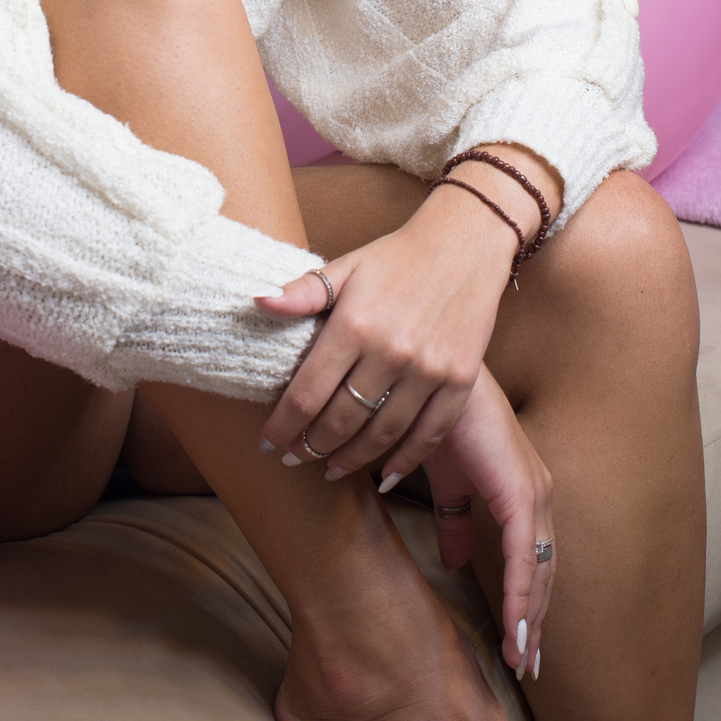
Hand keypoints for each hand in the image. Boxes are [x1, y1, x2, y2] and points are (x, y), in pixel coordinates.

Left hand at [256, 186, 517, 476]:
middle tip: (292, 458)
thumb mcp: (346, 267)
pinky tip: (384, 474)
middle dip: (310, 446)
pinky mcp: (460, 380)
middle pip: (341, 420)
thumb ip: (303, 293)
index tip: (267, 444)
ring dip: (351, 459)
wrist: (464, 246)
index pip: (308, 392)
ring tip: (329, 467)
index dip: (283, 425)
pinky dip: (405, 459)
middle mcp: (391, 351)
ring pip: (382, 434)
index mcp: (354, 324)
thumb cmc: (396, 258)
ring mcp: (428, 370)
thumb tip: (256, 302)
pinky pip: (429, 433)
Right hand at [416, 366, 553, 678]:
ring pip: (539, 570)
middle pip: (543, 573)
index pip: (530, 561)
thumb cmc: (436, 418)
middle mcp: (536, 494)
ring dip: (530, 617)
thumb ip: (453, 519)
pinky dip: (520, 593)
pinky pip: (525, 554)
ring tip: (519, 657)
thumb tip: (452, 563)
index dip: (525, 604)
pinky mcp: (520, 490)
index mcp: (520, 492)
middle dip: (533, 622)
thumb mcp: (442, 480)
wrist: (431, 377)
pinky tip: (515, 623)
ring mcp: (533, 492)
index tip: (516, 645)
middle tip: (524, 666)